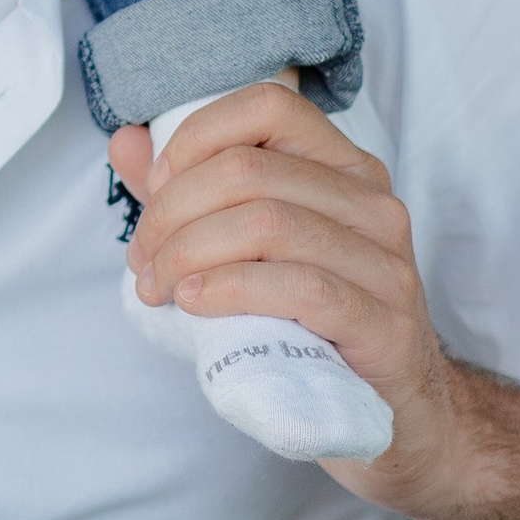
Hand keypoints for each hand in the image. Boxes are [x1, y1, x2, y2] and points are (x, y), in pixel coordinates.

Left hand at [108, 83, 457, 506]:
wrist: (394, 415)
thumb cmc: (310, 323)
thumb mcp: (248, 249)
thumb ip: (190, 192)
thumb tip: (126, 142)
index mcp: (343, 167)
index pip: (267, 104)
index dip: (197, 137)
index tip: (156, 188)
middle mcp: (373, 202)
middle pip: (250, 169)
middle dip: (172, 212)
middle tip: (142, 261)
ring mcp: (387, 263)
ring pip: (268, 224)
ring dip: (188, 253)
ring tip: (158, 287)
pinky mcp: (386, 324)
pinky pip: (301, 288)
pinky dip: (231, 289)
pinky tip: (194, 303)